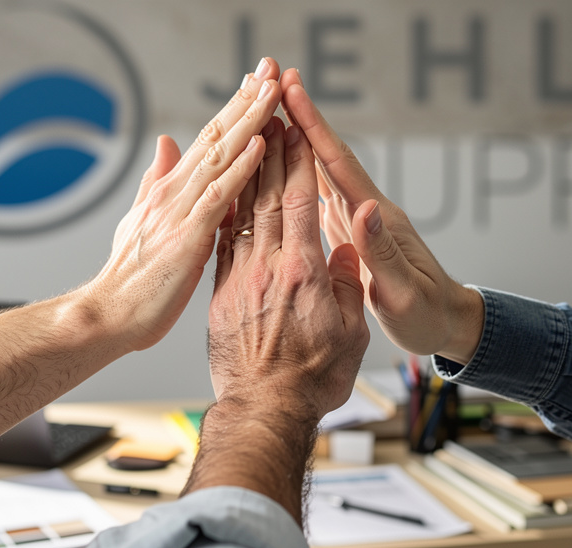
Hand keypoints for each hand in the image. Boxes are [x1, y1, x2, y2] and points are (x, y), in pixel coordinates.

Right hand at [81, 58, 282, 352]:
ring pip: (221, 157)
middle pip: (217, 137)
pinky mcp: (188, 237)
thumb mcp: (141, 220)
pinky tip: (260, 145)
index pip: (209, 141)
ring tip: (273, 91)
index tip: (257, 82)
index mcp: (170, 191)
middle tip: (271, 68)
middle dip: (246, 101)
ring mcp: (180, 212)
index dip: (234, 110)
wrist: (106, 316)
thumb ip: (156, 181)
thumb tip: (166, 143)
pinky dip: (241, 170)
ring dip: (250, 122)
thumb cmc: (130, 281)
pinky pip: (220, 197)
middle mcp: (175, 193)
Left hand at [185, 118, 368, 522]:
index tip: (296, 126)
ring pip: (241, 213)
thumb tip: (345, 251)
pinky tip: (225, 190)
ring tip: (246, 138)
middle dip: (268, 151)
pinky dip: (225, 211)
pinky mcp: (221, 295)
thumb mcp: (351, 334)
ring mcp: (239, 279)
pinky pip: (222, 242)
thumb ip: (348, 285)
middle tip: (267, 113)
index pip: (299, 200)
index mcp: (303, 272)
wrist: (263, 410)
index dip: (297, 159)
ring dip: (244, 172)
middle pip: (266, 195)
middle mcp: (267, 267)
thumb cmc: (312, 379)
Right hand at [280, 68, 483, 363]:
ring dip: (295, 144)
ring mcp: (357, 221)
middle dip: (300, 121)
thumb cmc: (426, 315)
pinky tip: (278, 171)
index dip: (314, 128)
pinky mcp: (350, 235)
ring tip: (267, 116)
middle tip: (273, 83)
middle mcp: (365, 212)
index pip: (339, 165)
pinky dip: (297, 179)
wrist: (445, 326)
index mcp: (376, 220)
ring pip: (319, 175)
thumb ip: (382, 253)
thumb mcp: (403, 291)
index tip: (292, 91)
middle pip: (326, 158)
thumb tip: (365, 209)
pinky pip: (317, 200)